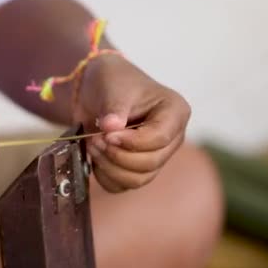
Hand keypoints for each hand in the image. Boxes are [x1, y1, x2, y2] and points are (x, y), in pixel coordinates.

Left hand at [76, 55, 190, 192]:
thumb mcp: (113, 87)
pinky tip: (95, 157)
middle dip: (117, 155)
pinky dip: (105, 176)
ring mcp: (155, 156)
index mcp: (175, 112)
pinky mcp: (137, 169)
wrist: (97, 89)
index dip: (130, 141)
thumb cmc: (113, 81)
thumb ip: (114, 108)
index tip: (106, 133)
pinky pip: (123, 185)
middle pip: (150, 163)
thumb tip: (111, 127)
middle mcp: (171, 138)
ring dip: (109, 166)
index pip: (159, 138)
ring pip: (138, 179)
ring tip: (93, 145)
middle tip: (95, 139)